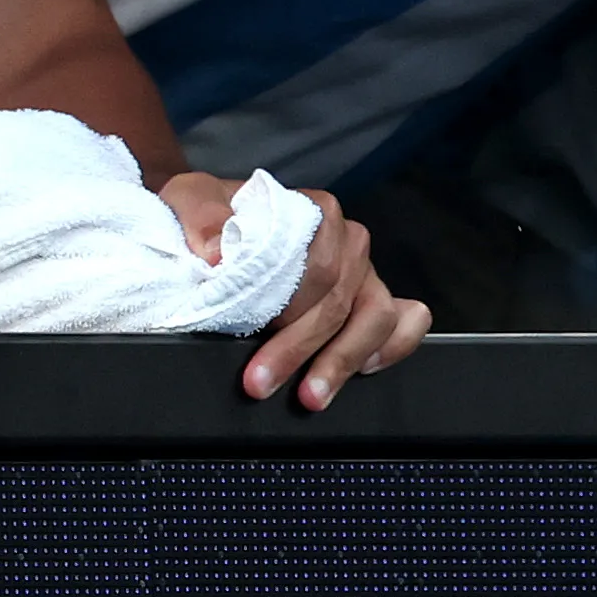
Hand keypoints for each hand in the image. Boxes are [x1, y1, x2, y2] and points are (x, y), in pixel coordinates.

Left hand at [166, 173, 436, 408]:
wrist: (217, 224)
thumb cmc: (209, 216)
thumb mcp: (190, 200)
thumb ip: (200, 218)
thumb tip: (215, 253)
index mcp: (316, 214)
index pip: (320, 266)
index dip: (290, 309)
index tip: (251, 338)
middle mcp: (349, 242)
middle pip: (340, 301)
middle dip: (302, 348)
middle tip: (260, 383)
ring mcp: (365, 274)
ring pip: (377, 317)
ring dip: (343, 359)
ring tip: (311, 396)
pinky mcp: (372, 300)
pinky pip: (406, 320)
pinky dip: (392, 346)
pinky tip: (363, 371)